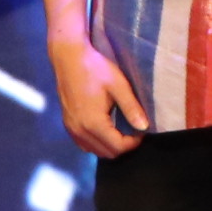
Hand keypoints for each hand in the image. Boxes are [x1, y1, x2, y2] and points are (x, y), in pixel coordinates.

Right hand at [50, 34, 151, 159]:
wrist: (68, 57)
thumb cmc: (95, 68)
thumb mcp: (118, 85)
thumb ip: (131, 108)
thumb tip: (144, 127)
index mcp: (93, 123)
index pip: (118, 147)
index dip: (133, 143)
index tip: (141, 131)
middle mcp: (79, 131)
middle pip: (106, 153)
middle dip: (123, 146)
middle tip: (133, 131)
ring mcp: (71, 128)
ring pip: (94, 150)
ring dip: (109, 146)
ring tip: (120, 130)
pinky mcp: (67, 124)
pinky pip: (83, 144)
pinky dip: (96, 142)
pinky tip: (104, 129)